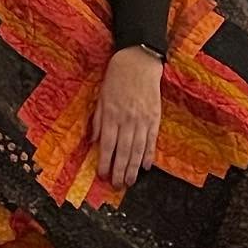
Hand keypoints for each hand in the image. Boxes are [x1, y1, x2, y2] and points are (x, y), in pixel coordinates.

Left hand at [93, 46, 163, 188]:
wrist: (139, 61)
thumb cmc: (116, 77)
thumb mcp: (101, 96)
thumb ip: (98, 119)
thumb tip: (93, 140)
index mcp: (111, 114)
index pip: (107, 144)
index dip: (104, 161)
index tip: (101, 174)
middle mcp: (127, 119)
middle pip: (123, 151)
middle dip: (119, 170)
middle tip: (116, 185)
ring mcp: (142, 119)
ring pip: (137, 149)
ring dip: (132, 168)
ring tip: (129, 182)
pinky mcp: (154, 117)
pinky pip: (151, 140)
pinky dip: (148, 154)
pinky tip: (144, 166)